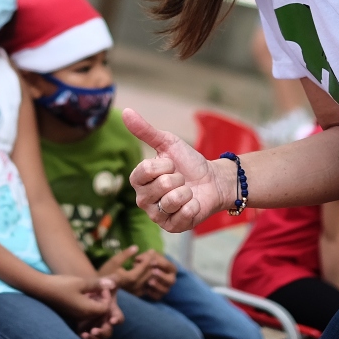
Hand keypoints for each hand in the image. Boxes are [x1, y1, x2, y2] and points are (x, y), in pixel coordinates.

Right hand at [35, 274, 111, 337]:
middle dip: (102, 302)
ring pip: (92, 315)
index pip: (106, 308)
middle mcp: (83, 317)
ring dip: (94, 304)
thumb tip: (113, 284)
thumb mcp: (82, 282)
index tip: (101, 286)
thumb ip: (98, 285)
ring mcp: (76, 317)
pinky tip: (83, 296)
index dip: (106, 297)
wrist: (41, 290)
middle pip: (100, 314)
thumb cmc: (62, 285)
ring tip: (90, 292)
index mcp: (88, 310)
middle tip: (98, 289)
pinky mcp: (70, 315)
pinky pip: (83, 315)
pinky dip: (86, 307)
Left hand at [77, 277, 122, 338]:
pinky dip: (85, 338)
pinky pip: (86, 337)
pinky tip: (81, 335)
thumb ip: (110, 280)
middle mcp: (104, 321)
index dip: (117, 319)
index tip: (113, 320)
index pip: (118, 317)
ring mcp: (95, 326)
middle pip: (108, 331)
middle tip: (96, 331)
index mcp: (111, 311)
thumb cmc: (95, 287)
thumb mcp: (101, 282)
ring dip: (94, 338)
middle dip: (104, 332)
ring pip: (98, 337)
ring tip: (87, 335)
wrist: (80, 291)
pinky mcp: (84, 328)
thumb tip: (113, 281)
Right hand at [97, 245, 155, 296]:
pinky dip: (149, 278)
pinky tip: (147, 272)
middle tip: (153, 255)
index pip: (144, 266)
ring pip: (150, 279)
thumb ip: (125, 254)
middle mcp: (136, 286)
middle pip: (149, 273)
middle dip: (152, 263)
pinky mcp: (136, 295)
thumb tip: (136, 247)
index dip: (149, 257)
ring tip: (152, 262)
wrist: (99, 288)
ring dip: (152, 270)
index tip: (151, 250)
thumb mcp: (113, 261)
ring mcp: (137, 292)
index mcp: (131, 277)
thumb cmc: (106, 273)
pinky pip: (147, 285)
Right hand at [124, 108, 231, 232]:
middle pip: (162, 184)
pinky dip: (193, 206)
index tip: (171, 164)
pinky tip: (192, 204)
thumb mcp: (167, 143)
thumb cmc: (188, 162)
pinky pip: (183, 213)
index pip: (146, 170)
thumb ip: (145, 130)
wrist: (212, 180)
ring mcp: (156, 216)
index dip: (165, 164)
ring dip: (187, 192)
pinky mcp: (172, 227)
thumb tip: (126, 111)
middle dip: (178, 178)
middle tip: (181, 180)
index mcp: (138, 180)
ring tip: (187, 192)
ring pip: (173, 200)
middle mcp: (142, 200)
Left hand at [141, 252, 176, 300]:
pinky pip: (157, 297)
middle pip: (171, 280)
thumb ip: (148, 255)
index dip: (161, 263)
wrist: (143, 274)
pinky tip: (146, 289)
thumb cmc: (148, 263)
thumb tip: (148, 254)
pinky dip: (152, 293)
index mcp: (171, 268)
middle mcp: (171, 279)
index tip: (152, 261)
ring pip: (165, 290)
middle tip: (153, 272)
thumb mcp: (149, 257)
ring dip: (157, 285)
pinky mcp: (159, 296)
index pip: (169, 265)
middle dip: (162, 276)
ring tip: (149, 281)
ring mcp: (165, 288)